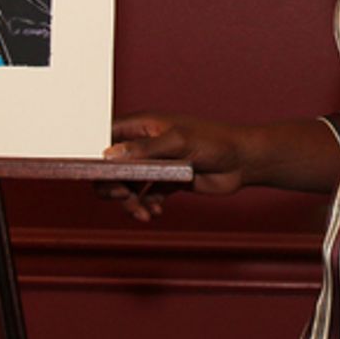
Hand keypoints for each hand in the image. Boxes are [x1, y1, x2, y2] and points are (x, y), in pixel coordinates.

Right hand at [101, 114, 251, 220]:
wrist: (242, 162)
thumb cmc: (216, 141)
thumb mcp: (178, 142)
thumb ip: (144, 150)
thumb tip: (111, 155)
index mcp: (144, 126)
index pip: (107, 137)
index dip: (96, 156)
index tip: (97, 175)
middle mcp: (146, 144)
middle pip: (112, 167)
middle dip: (113, 186)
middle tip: (125, 197)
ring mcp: (155, 164)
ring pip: (127, 185)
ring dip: (130, 201)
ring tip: (144, 212)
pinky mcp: (167, 181)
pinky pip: (145, 195)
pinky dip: (145, 205)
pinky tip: (156, 211)